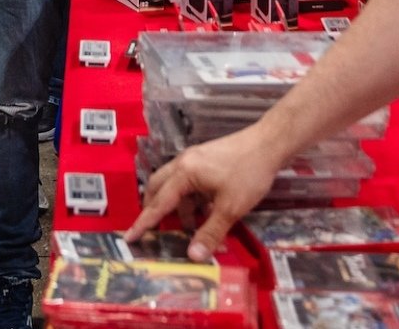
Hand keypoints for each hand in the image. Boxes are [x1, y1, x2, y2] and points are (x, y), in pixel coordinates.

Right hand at [127, 125, 284, 260]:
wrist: (269, 143)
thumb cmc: (248, 173)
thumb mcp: (230, 207)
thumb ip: (210, 231)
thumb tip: (193, 256)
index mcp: (184, 172)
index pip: (158, 202)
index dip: (144, 222)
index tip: (129, 237)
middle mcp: (183, 163)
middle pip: (158, 187)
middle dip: (153, 209)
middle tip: (151, 230)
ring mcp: (194, 159)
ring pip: (173, 184)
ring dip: (174, 205)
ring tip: (183, 227)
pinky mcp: (205, 159)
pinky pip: (187, 181)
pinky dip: (188, 198)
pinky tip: (201, 212)